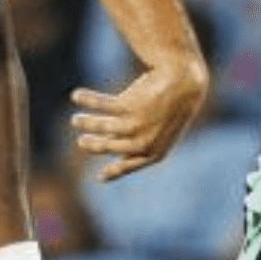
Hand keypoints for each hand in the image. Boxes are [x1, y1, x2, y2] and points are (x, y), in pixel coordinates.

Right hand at [71, 59, 207, 181]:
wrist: (186, 82)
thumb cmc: (171, 105)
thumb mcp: (157, 129)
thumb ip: (135, 141)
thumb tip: (108, 146)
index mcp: (155, 152)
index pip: (130, 166)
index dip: (115, 172)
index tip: (100, 177)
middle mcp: (144, 142)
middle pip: (109, 147)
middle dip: (92, 145)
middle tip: (81, 141)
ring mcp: (138, 125)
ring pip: (103, 126)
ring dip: (86, 123)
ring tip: (75, 120)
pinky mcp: (131, 107)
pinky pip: (103, 105)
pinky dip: (88, 100)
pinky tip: (76, 95)